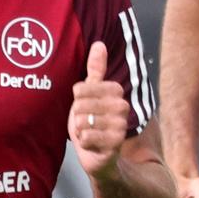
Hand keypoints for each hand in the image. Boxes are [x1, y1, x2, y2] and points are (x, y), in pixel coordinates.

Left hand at [68, 40, 132, 176]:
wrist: (99, 154)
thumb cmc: (92, 121)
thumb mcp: (89, 94)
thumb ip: (95, 70)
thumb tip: (99, 43)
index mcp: (115, 91)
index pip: (81, 88)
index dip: (76, 99)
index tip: (84, 105)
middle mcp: (122, 106)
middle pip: (80, 105)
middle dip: (78, 117)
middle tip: (88, 122)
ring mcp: (120, 124)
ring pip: (83, 122)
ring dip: (80, 130)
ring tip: (90, 133)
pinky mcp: (116, 143)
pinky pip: (87, 137)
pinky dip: (84, 142)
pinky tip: (92, 144)